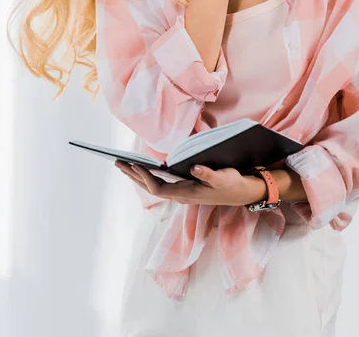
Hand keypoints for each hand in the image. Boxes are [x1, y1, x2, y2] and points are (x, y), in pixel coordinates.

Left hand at [114, 160, 264, 205]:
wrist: (241, 193)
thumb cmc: (232, 184)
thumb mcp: (223, 177)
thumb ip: (208, 174)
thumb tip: (194, 168)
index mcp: (187, 194)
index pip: (159, 188)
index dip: (145, 178)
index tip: (135, 165)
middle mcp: (181, 196)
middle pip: (150, 188)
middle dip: (133, 176)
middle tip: (117, 162)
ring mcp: (181, 193)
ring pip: (153, 187)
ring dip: (137, 176)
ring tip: (123, 165)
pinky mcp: (183, 189)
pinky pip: (159, 184)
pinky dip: (147, 176)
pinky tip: (141, 170)